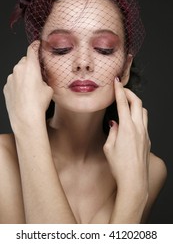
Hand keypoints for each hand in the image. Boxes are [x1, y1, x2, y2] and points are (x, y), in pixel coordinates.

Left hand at [3, 40, 52, 131]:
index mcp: (31, 67)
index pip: (32, 49)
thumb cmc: (38, 103)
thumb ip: (44, 79)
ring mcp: (10, 78)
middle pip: (25, 61)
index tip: (37, 44)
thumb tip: (41, 79)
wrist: (26, 118)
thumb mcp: (49, 89)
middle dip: (31, 66)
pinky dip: (18, 84)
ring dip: (24, 76)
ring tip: (31, 90)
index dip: (35, 46)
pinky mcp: (6, 87)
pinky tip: (24, 94)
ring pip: (18, 72)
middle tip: (38, 76)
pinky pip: (13, 81)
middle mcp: (18, 69)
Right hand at [103, 78, 150, 194]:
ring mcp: (145, 133)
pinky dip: (137, 116)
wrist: (134, 180)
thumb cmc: (119, 166)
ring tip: (127, 104)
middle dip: (130, 93)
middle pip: (137, 102)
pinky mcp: (148, 140)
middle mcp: (138, 128)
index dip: (119, 90)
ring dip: (136, 104)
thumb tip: (114, 123)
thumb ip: (112, 132)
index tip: (116, 82)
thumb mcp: (109, 147)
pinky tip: (130, 123)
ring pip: (143, 111)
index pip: (123, 103)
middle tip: (122, 90)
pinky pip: (144, 122)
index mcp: (127, 128)